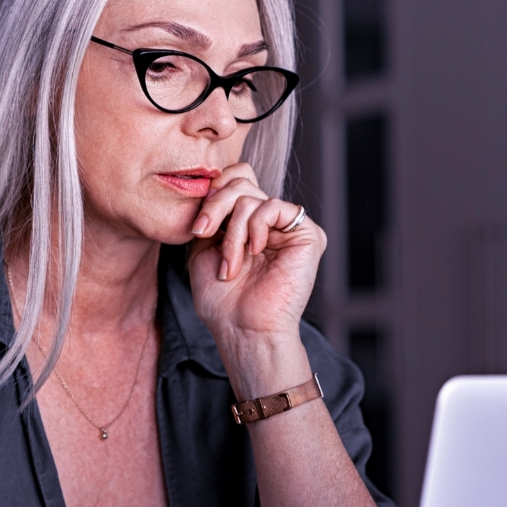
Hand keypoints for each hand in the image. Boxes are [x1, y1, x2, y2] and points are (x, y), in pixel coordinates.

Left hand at [186, 164, 323, 347]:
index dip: (215, 190)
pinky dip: (255, 228)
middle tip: (202, 233)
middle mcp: (271, 221)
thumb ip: (211, 211)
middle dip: (215, 207)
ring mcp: (289, 227)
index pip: (236, 178)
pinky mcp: (308, 234)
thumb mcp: (203, 246)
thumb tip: (215, 181)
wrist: (243, 328)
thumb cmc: (222, 298)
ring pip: (252, 197)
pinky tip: (255, 252)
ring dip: (232, 232)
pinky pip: (274, 207)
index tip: (198, 225)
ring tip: (230, 264)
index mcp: (249, 222)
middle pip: (241, 181)